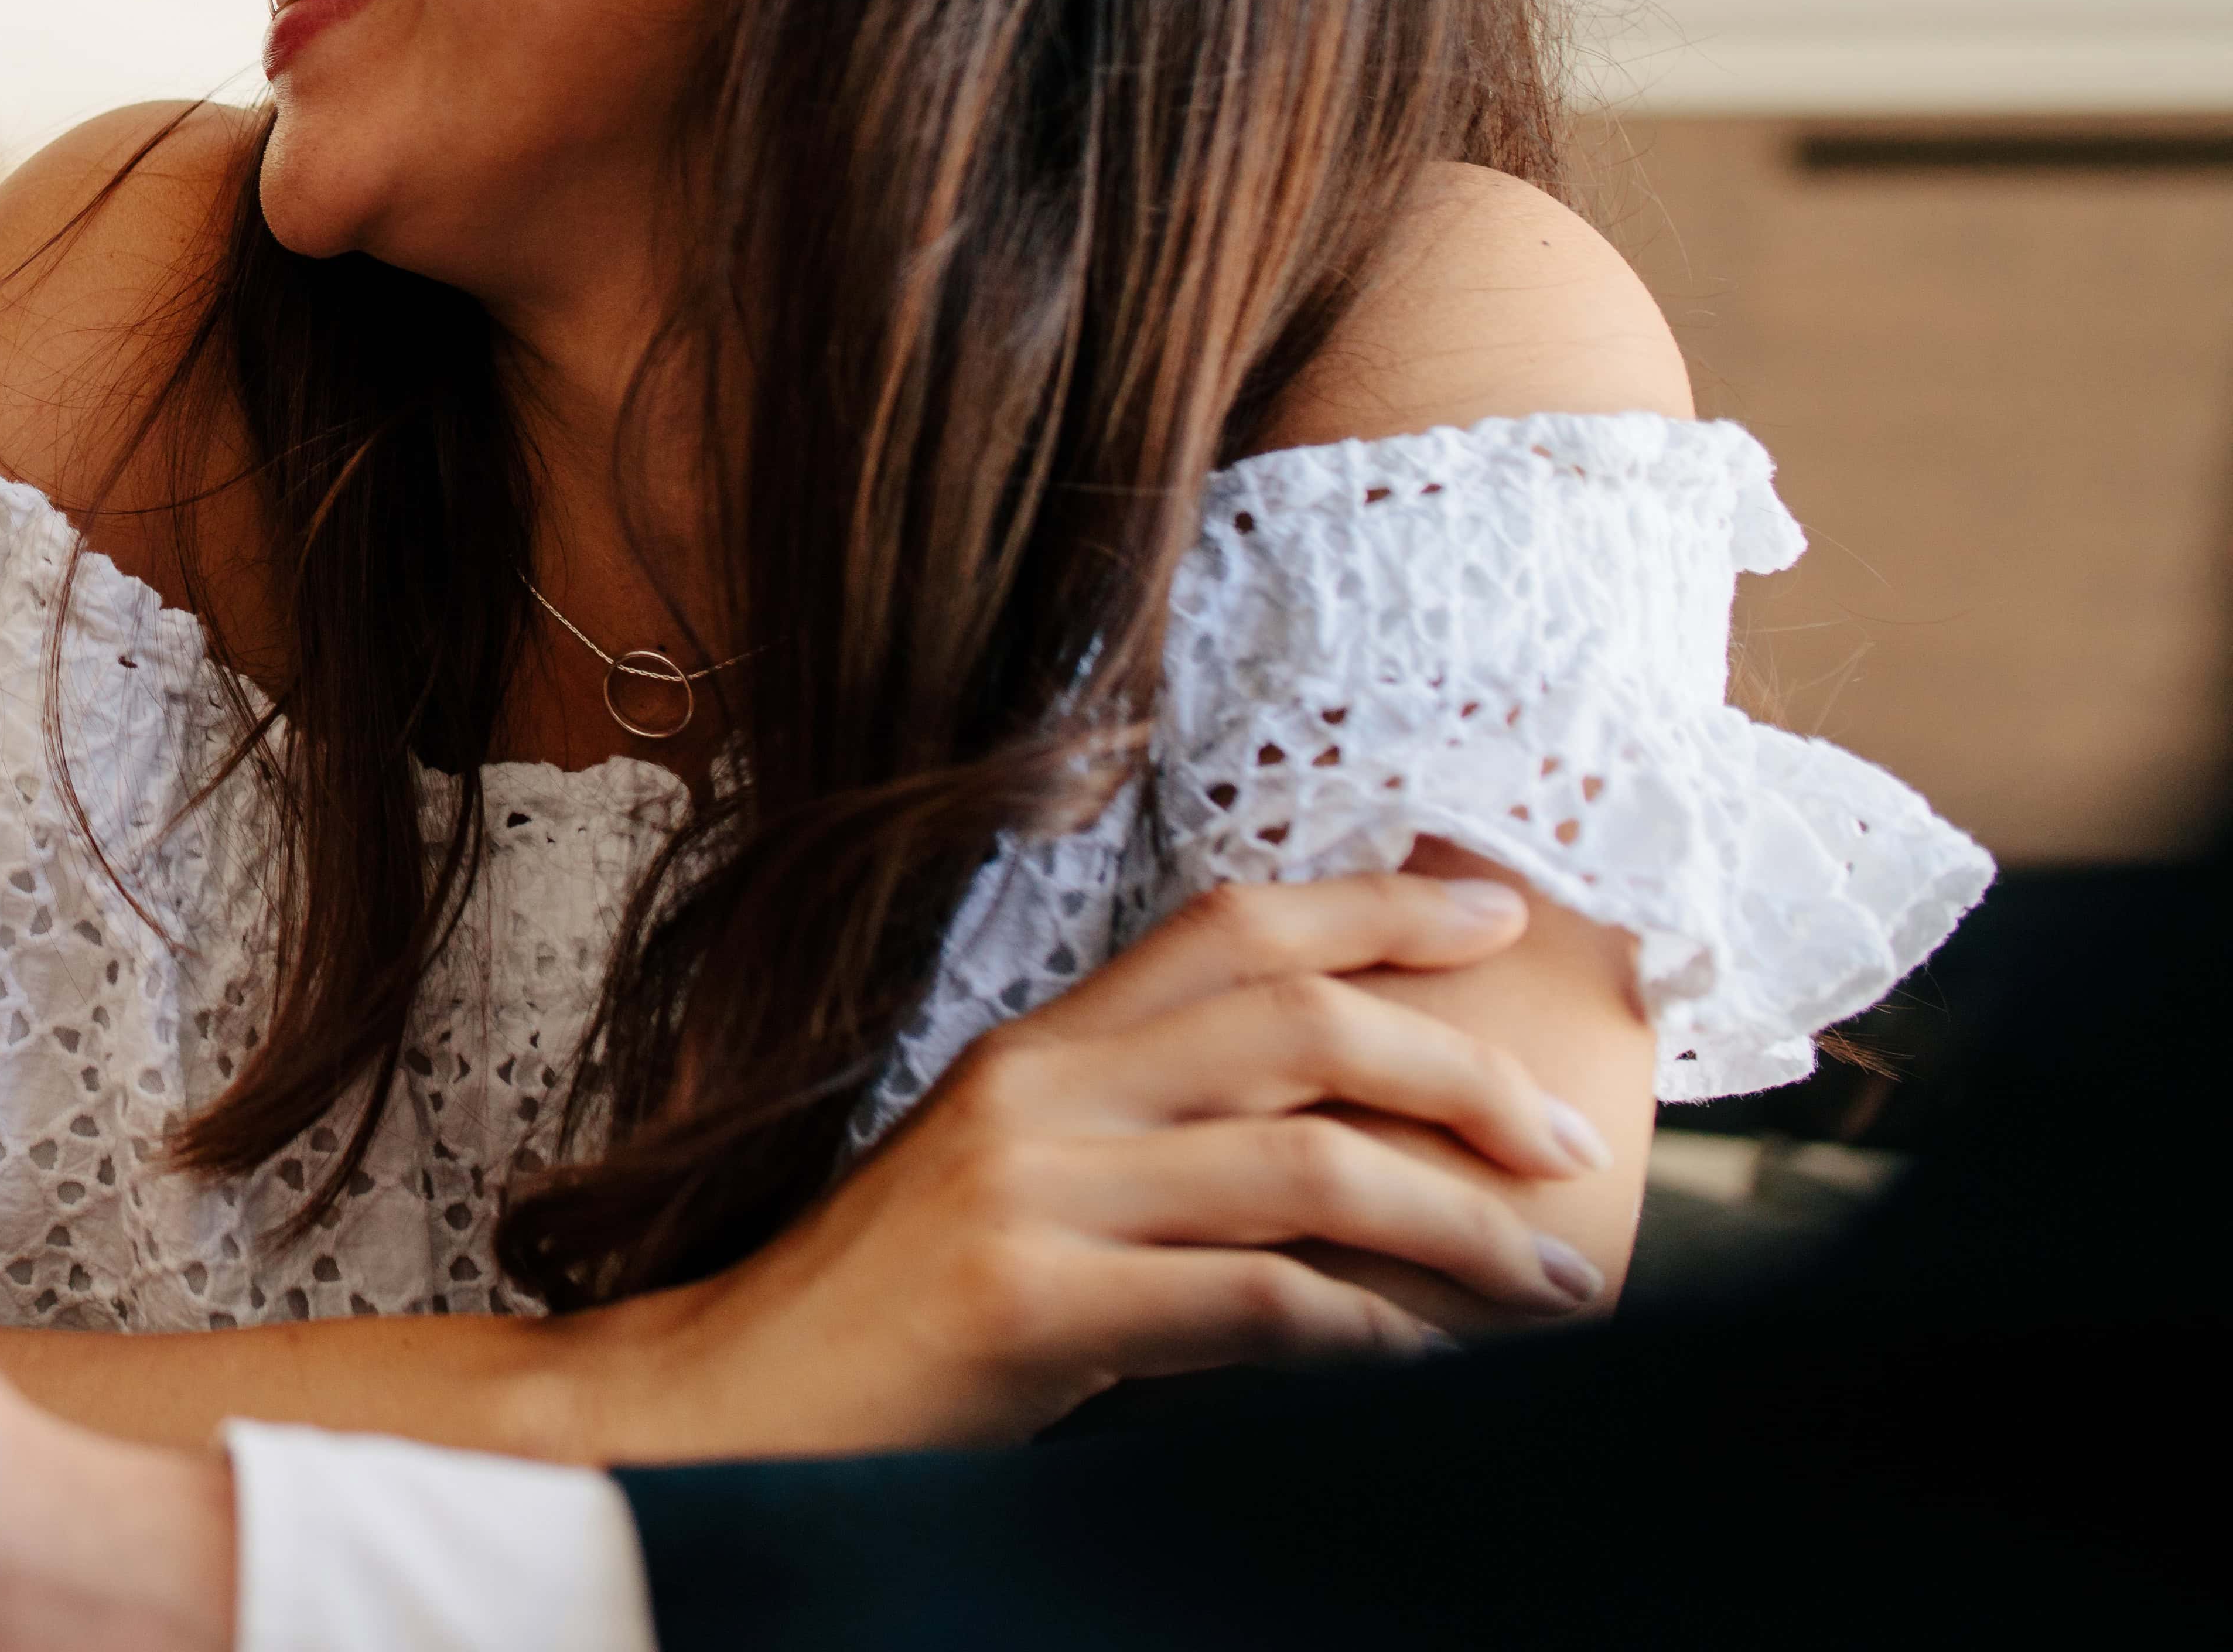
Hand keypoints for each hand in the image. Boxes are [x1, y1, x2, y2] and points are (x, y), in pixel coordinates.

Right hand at [601, 872, 1616, 1451]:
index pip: (1227, 927)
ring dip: (1459, 1222)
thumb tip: (1328, 1153)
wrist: (732, 1399)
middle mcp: (1036, 1091)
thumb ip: (1141, 1146)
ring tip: (1557, 1280)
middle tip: (1574, 1138)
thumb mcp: (1015, 1187)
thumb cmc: (889, 1312)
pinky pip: (1248, 1302)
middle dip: (1463, 1069)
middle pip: (1295, 1026)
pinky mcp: (1027, 1302)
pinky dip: (1368, 1333)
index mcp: (1037, 1049)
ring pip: (1301, 1165)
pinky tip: (1432, 1363)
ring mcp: (1027, 1191)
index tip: (1502, 910)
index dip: (1376, 906)